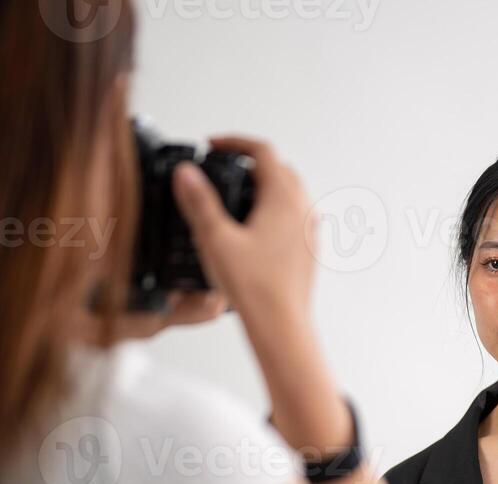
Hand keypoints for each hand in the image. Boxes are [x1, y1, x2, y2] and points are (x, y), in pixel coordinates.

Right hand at [170, 134, 316, 333]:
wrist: (281, 327)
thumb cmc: (254, 289)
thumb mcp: (215, 239)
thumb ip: (199, 202)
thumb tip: (187, 173)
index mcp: (284, 198)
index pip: (262, 151)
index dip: (234, 142)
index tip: (213, 145)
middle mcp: (303, 209)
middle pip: (279, 168)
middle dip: (250, 162)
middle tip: (223, 167)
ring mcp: (310, 231)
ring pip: (290, 192)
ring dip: (265, 185)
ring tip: (236, 196)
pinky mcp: (309, 250)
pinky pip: (294, 217)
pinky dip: (275, 209)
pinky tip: (253, 228)